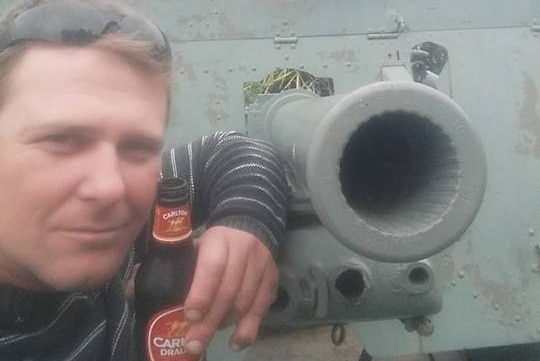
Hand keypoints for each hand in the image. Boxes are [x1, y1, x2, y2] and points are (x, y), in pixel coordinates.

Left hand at [183, 225, 278, 354]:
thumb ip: (177, 266)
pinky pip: (261, 308)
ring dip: (226, 324)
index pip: (213, 268)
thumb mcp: (195, 245)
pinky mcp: (272, 279)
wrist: (250, 226)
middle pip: (229, 290)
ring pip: (245, 301)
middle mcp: (244, 250)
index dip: (202, 294)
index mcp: (219, 240)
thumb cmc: (214, 243)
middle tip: (193, 343)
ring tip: (207, 339)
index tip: (189, 317)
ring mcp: (261, 265)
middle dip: (210, 320)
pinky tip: (236, 342)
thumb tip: (143, 291)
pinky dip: (248, 328)